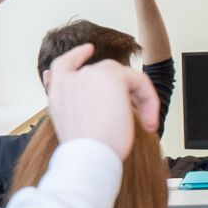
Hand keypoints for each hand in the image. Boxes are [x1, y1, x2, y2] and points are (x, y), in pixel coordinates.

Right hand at [43, 43, 158, 153]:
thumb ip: (74, 105)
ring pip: (122, 77)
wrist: (86, 157)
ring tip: (145, 124)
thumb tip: (78, 98)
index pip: (62, 66)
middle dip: (120, 93)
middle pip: (102, 75)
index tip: (87, 50)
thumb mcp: (71, 127)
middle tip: (137, 115)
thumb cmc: (82, 151)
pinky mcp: (112, 76)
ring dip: (137, 98)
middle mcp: (68, 79)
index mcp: (56, 92)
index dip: (76, 56)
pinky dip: (148, 100)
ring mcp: (88, 74)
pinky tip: (151, 119)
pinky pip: (139, 81)